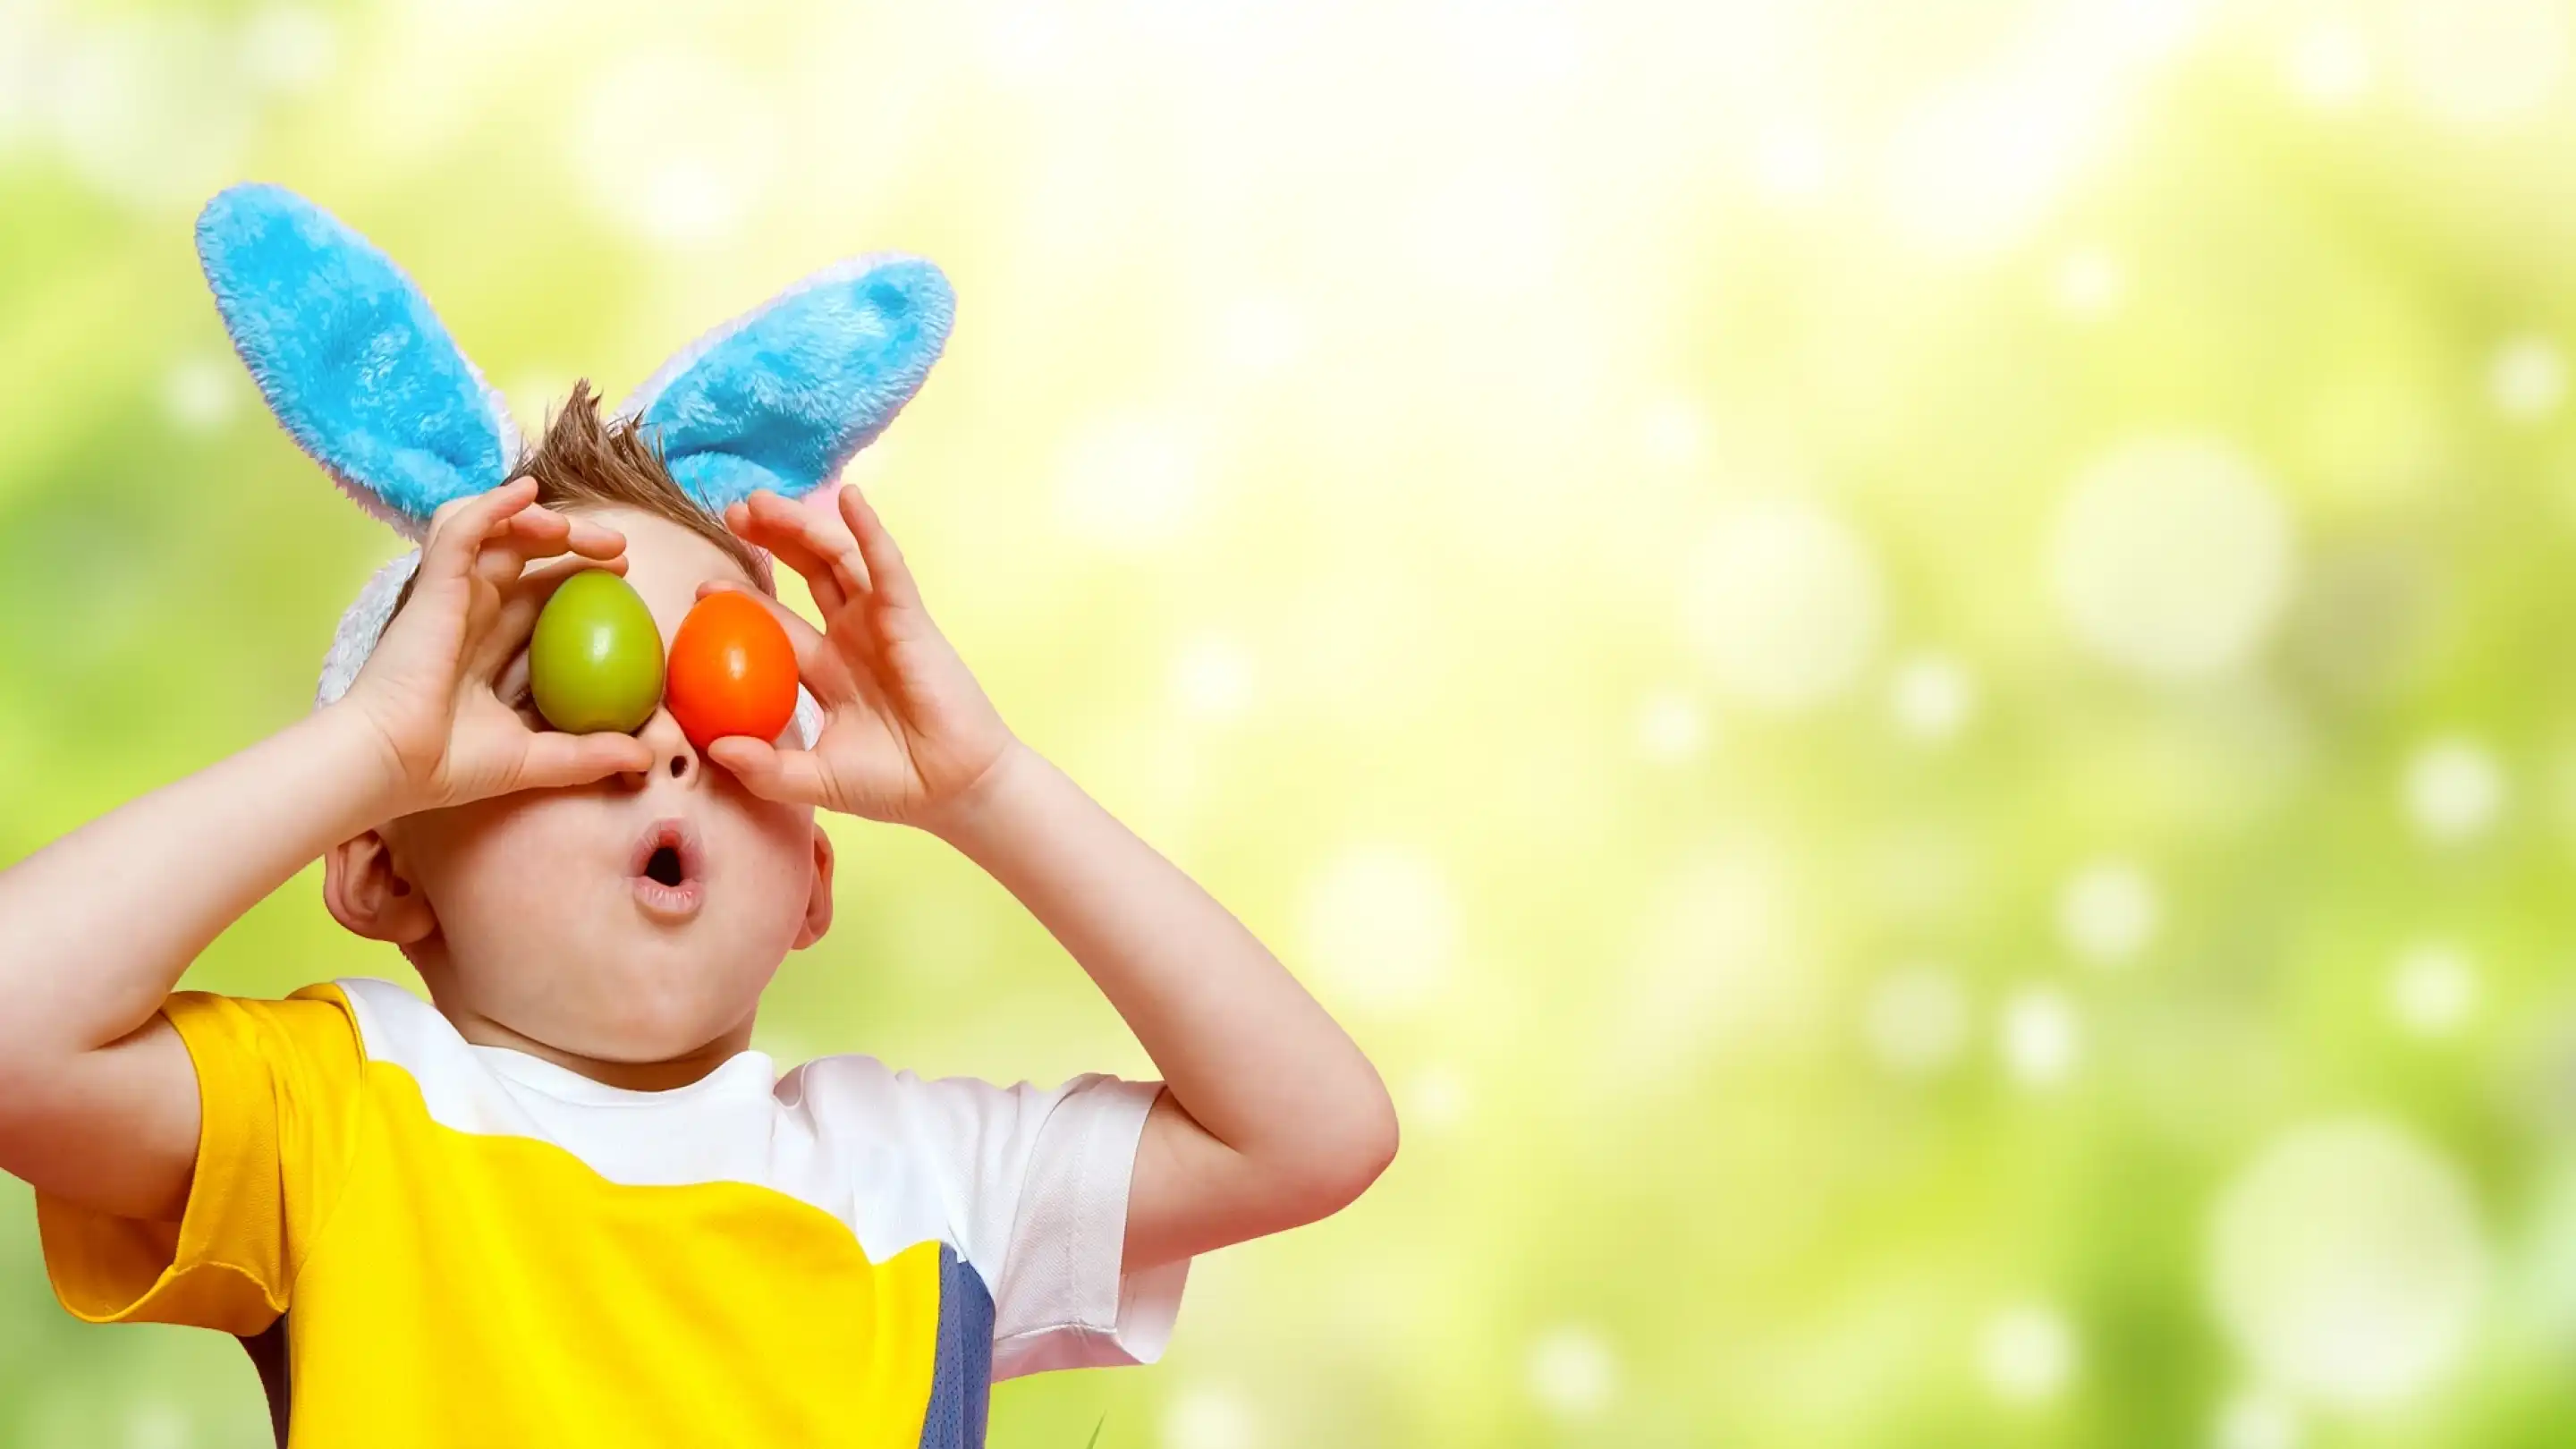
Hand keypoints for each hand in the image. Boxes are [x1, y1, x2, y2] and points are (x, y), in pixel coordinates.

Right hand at [339, 476, 655, 815]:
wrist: (391, 765)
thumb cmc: (447, 765)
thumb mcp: (535, 759)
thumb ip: (587, 754)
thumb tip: (643, 756)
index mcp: (489, 643)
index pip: (537, 593)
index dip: (577, 575)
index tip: (622, 574)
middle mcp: (470, 611)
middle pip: (524, 554)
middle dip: (573, 540)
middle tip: (618, 550)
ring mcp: (451, 594)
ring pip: (493, 530)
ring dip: (536, 519)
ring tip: (575, 530)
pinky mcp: (434, 584)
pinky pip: (459, 528)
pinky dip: (491, 506)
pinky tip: (525, 493)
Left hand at [695, 483, 1019, 828]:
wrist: (955, 791)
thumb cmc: (894, 786)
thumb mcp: (816, 780)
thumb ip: (767, 768)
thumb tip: (713, 748)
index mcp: (828, 670)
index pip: (778, 623)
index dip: (743, 600)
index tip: (702, 589)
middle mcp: (852, 637)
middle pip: (806, 574)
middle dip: (771, 540)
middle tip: (731, 514)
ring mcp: (881, 623)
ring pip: (837, 560)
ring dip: (801, 526)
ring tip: (761, 503)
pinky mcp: (910, 619)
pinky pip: (886, 568)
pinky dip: (868, 532)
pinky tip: (849, 499)